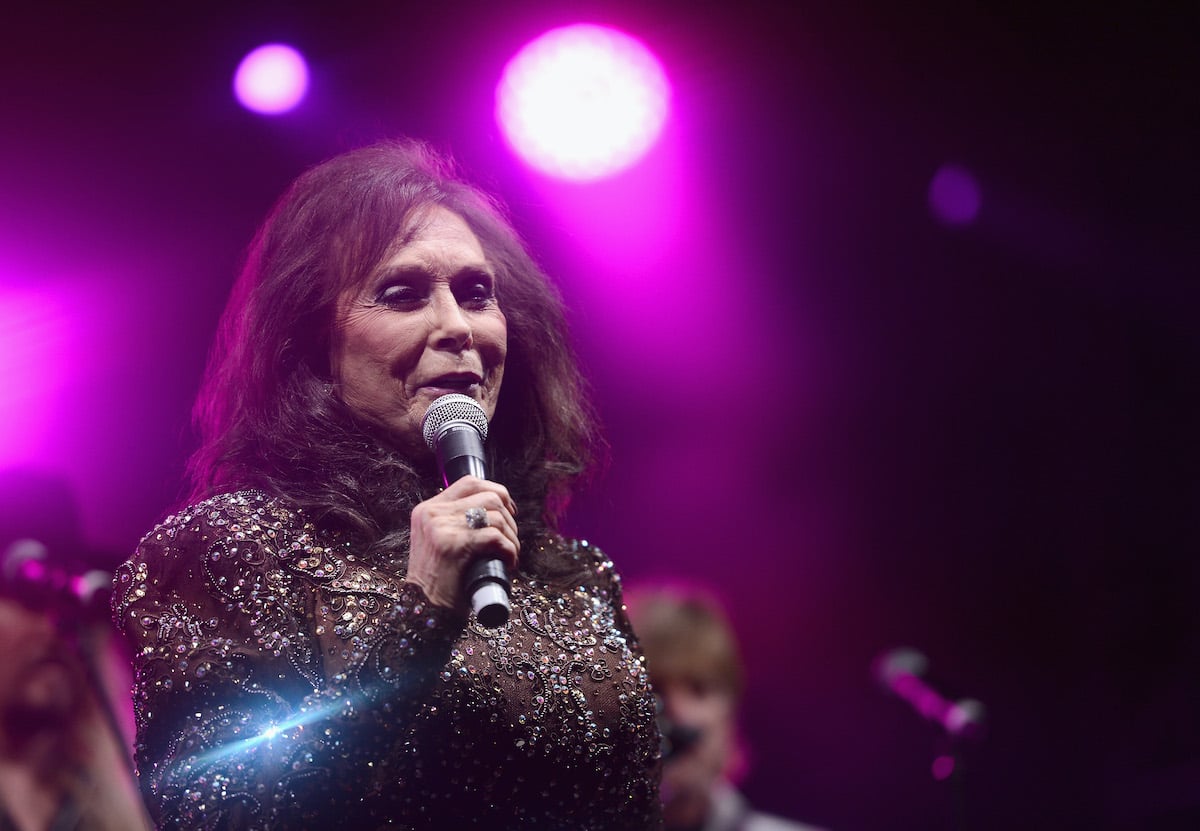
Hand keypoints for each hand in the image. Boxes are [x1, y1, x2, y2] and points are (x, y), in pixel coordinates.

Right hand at [405, 476, 519, 609]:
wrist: (423, 614)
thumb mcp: (437, 543)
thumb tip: (493, 511)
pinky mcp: (453, 545)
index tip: (509, 510)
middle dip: (509, 518)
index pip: (469, 482)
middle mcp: (432, 513)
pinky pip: (496, 537)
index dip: (497, 492)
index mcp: (427, 510)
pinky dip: (510, 550)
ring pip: (496, 516)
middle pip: (488, 497)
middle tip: (510, 540)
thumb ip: (454, 523)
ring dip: (512, 537)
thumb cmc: (438, 583)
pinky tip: (509, 563)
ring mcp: (441, 528)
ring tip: (510, 555)